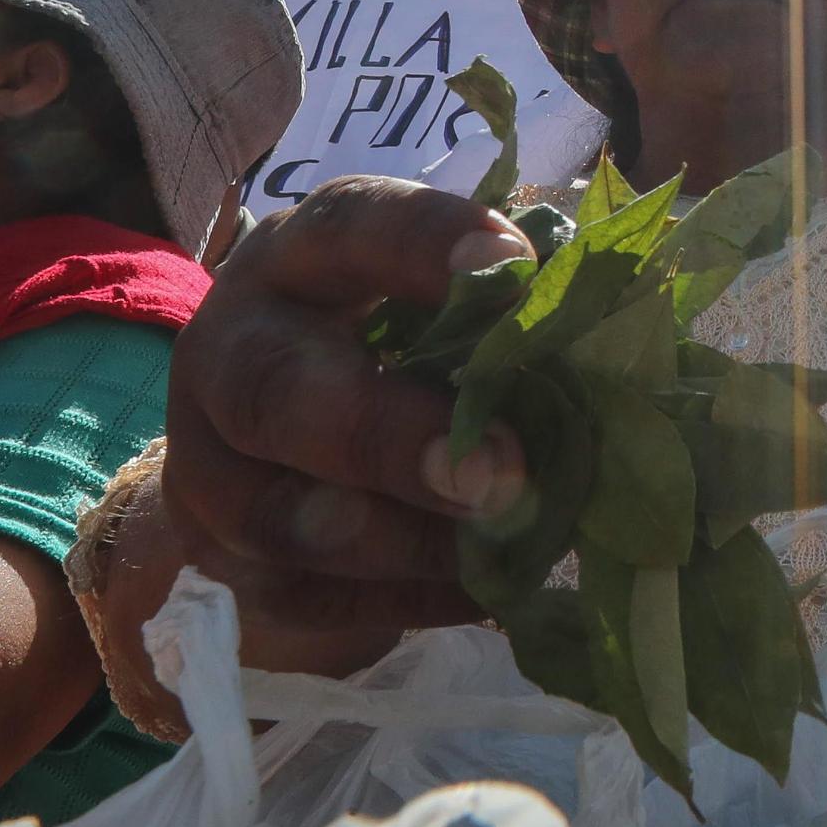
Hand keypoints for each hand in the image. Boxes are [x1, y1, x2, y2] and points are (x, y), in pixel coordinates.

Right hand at [162, 176, 534, 647]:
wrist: (277, 424)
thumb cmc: (399, 338)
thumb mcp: (438, 298)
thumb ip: (508, 313)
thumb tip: (620, 346)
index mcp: (303, 256)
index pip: (351, 228)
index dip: (426, 244)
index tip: (513, 267)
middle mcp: (232, 348)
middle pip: (275, 390)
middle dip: (388, 437)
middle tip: (501, 474)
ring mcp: (206, 462)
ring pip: (273, 517)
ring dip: (401, 540)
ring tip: (501, 546)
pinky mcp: (216, 556)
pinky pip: (302, 595)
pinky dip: (401, 598)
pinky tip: (484, 587)